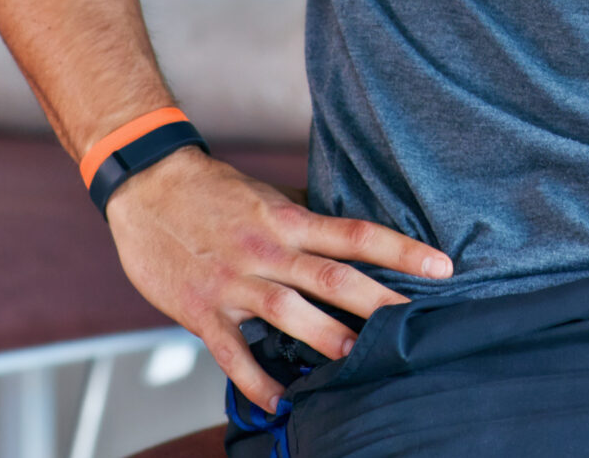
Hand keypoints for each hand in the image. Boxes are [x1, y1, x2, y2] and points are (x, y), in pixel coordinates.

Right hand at [104, 147, 452, 411]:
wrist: (147, 186)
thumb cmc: (213, 192)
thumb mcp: (267, 198)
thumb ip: (307, 219)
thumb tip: (354, 235)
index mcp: (289, 221)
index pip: (357, 235)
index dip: (402, 249)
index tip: (442, 266)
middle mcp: (268, 250)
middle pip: (332, 276)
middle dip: (377, 301)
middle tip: (415, 323)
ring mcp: (234, 281)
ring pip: (287, 311)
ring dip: (325, 337)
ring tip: (358, 362)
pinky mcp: (201, 309)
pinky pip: (232, 351)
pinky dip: (256, 379)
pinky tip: (282, 401)